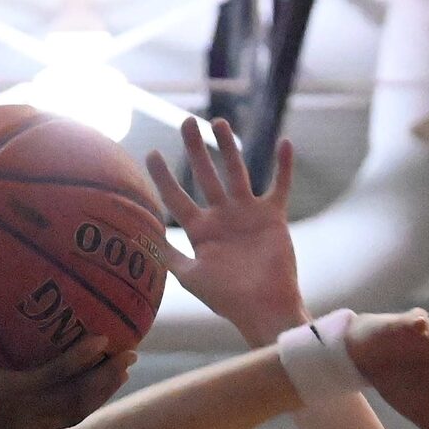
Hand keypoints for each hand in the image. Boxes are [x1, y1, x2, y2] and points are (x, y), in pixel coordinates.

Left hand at [0, 334, 135, 428]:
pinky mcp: (12, 395)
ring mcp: (19, 413)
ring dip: (104, 377)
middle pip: (75, 412)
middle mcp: (20, 428)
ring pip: (75, 398)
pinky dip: (80, 359)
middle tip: (126, 367)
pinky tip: (99, 340)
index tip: (100, 384)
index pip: (55, 420)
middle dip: (104, 391)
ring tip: (127, 354)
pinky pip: (56, 375)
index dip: (83, 403)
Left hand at [145, 118, 302, 346]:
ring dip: (229, 147)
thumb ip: (169, 256)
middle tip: (186, 122)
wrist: (263, 306)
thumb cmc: (227, 298)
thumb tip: (143, 237)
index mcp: (201, 232)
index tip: (151, 153)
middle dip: (196, 149)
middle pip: (205, 176)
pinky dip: (284, 166)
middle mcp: (222, 218)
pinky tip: (285, 142)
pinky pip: (280, 185)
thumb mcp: (191, 277)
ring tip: (218, 122)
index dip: (163, 177)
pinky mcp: (273, 216)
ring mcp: (248, 215)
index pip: (177, 198)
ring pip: (236, 171)